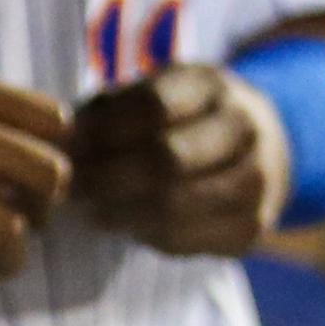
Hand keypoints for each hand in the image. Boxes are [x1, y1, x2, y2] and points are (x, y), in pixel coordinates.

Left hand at [71, 61, 293, 256]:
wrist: (265, 149)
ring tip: (93, 211)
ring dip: (121, 212)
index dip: (104, 130)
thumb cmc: (186, 120)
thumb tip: (59, 143)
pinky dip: (146, 236)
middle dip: (108, 177)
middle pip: (166, 157)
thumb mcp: (158, 94)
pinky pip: (184, 239)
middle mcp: (245, 127)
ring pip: (173, 204)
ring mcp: (257, 178)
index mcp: (214, 86)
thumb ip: (110, 112)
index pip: (153, 105)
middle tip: (75, 190)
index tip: (70, 148)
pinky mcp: (252, 226)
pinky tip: (130, 224)